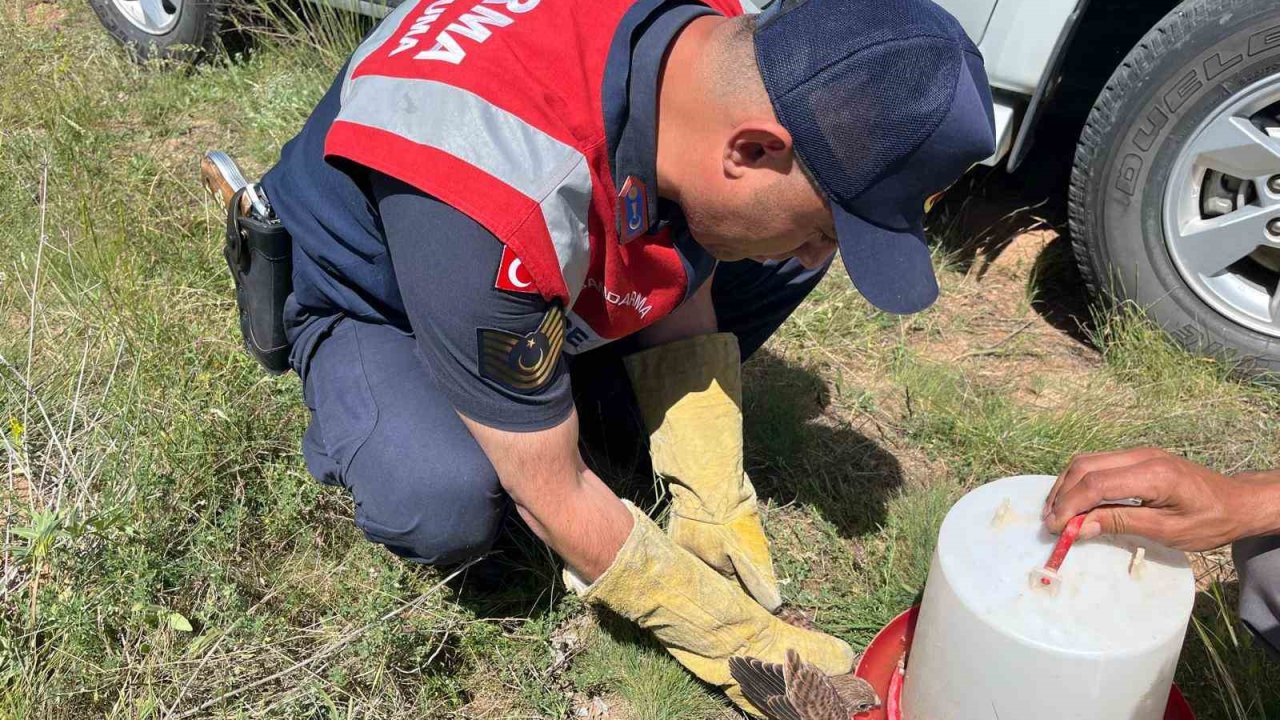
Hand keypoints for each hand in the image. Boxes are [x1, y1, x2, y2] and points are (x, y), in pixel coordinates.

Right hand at [1042, 448, 1276, 550]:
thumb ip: (1121, 523)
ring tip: (1057, 512)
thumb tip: (1080, 527)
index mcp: (1152, 474)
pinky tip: (1076, 500)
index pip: (1096, 485)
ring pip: (1088, 461)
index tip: (1055, 528)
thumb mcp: (1167, 530)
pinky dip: (1081, 481)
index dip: (1069, 506)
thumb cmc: (1210, 521)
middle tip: (1050, 522)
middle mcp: (1141, 455)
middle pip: (1085, 466)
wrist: (1238, 502)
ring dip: (1067, 486)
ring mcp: (1139, 452)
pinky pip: (1099, 463)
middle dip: (1061, 494)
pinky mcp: (1138, 456)